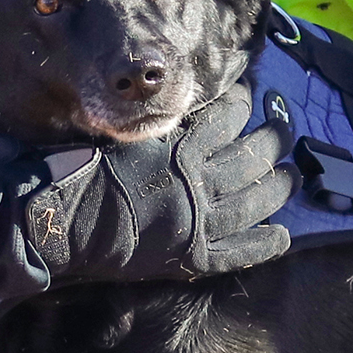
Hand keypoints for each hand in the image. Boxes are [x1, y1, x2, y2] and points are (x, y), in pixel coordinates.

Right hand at [19, 83, 293, 284]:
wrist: (61, 224)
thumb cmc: (80, 172)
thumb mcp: (120, 134)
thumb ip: (154, 126)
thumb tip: (175, 110)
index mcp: (181, 149)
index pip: (226, 118)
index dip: (241, 104)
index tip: (249, 96)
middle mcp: (198, 184)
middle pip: (251, 156)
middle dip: (273, 138)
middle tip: (283, 129)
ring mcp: (200, 222)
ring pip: (256, 201)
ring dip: (279, 186)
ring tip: (291, 176)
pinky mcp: (194, 256)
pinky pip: (240, 252)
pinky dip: (264, 243)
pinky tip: (283, 235)